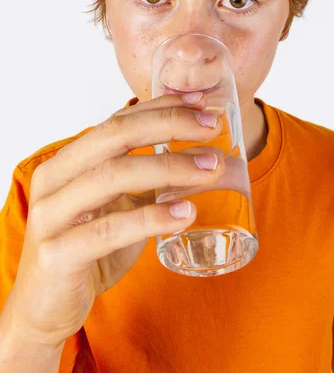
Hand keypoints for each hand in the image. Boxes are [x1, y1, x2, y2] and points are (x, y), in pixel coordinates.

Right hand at [3, 93, 223, 347]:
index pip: (117, 120)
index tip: (202, 102)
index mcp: (68, 161)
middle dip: (168, 125)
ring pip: (114, 175)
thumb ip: (145, 180)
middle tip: (212, 127)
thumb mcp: (118, 206)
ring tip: (211, 168)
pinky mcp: (58, 254)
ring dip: (169, 167)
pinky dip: (151, 218)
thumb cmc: (86, 248)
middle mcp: (55, 179)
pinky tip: (186, 213)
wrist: (45, 306)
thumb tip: (201, 155)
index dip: (161, 107)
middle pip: (114, 136)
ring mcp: (52, 215)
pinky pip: (109, 230)